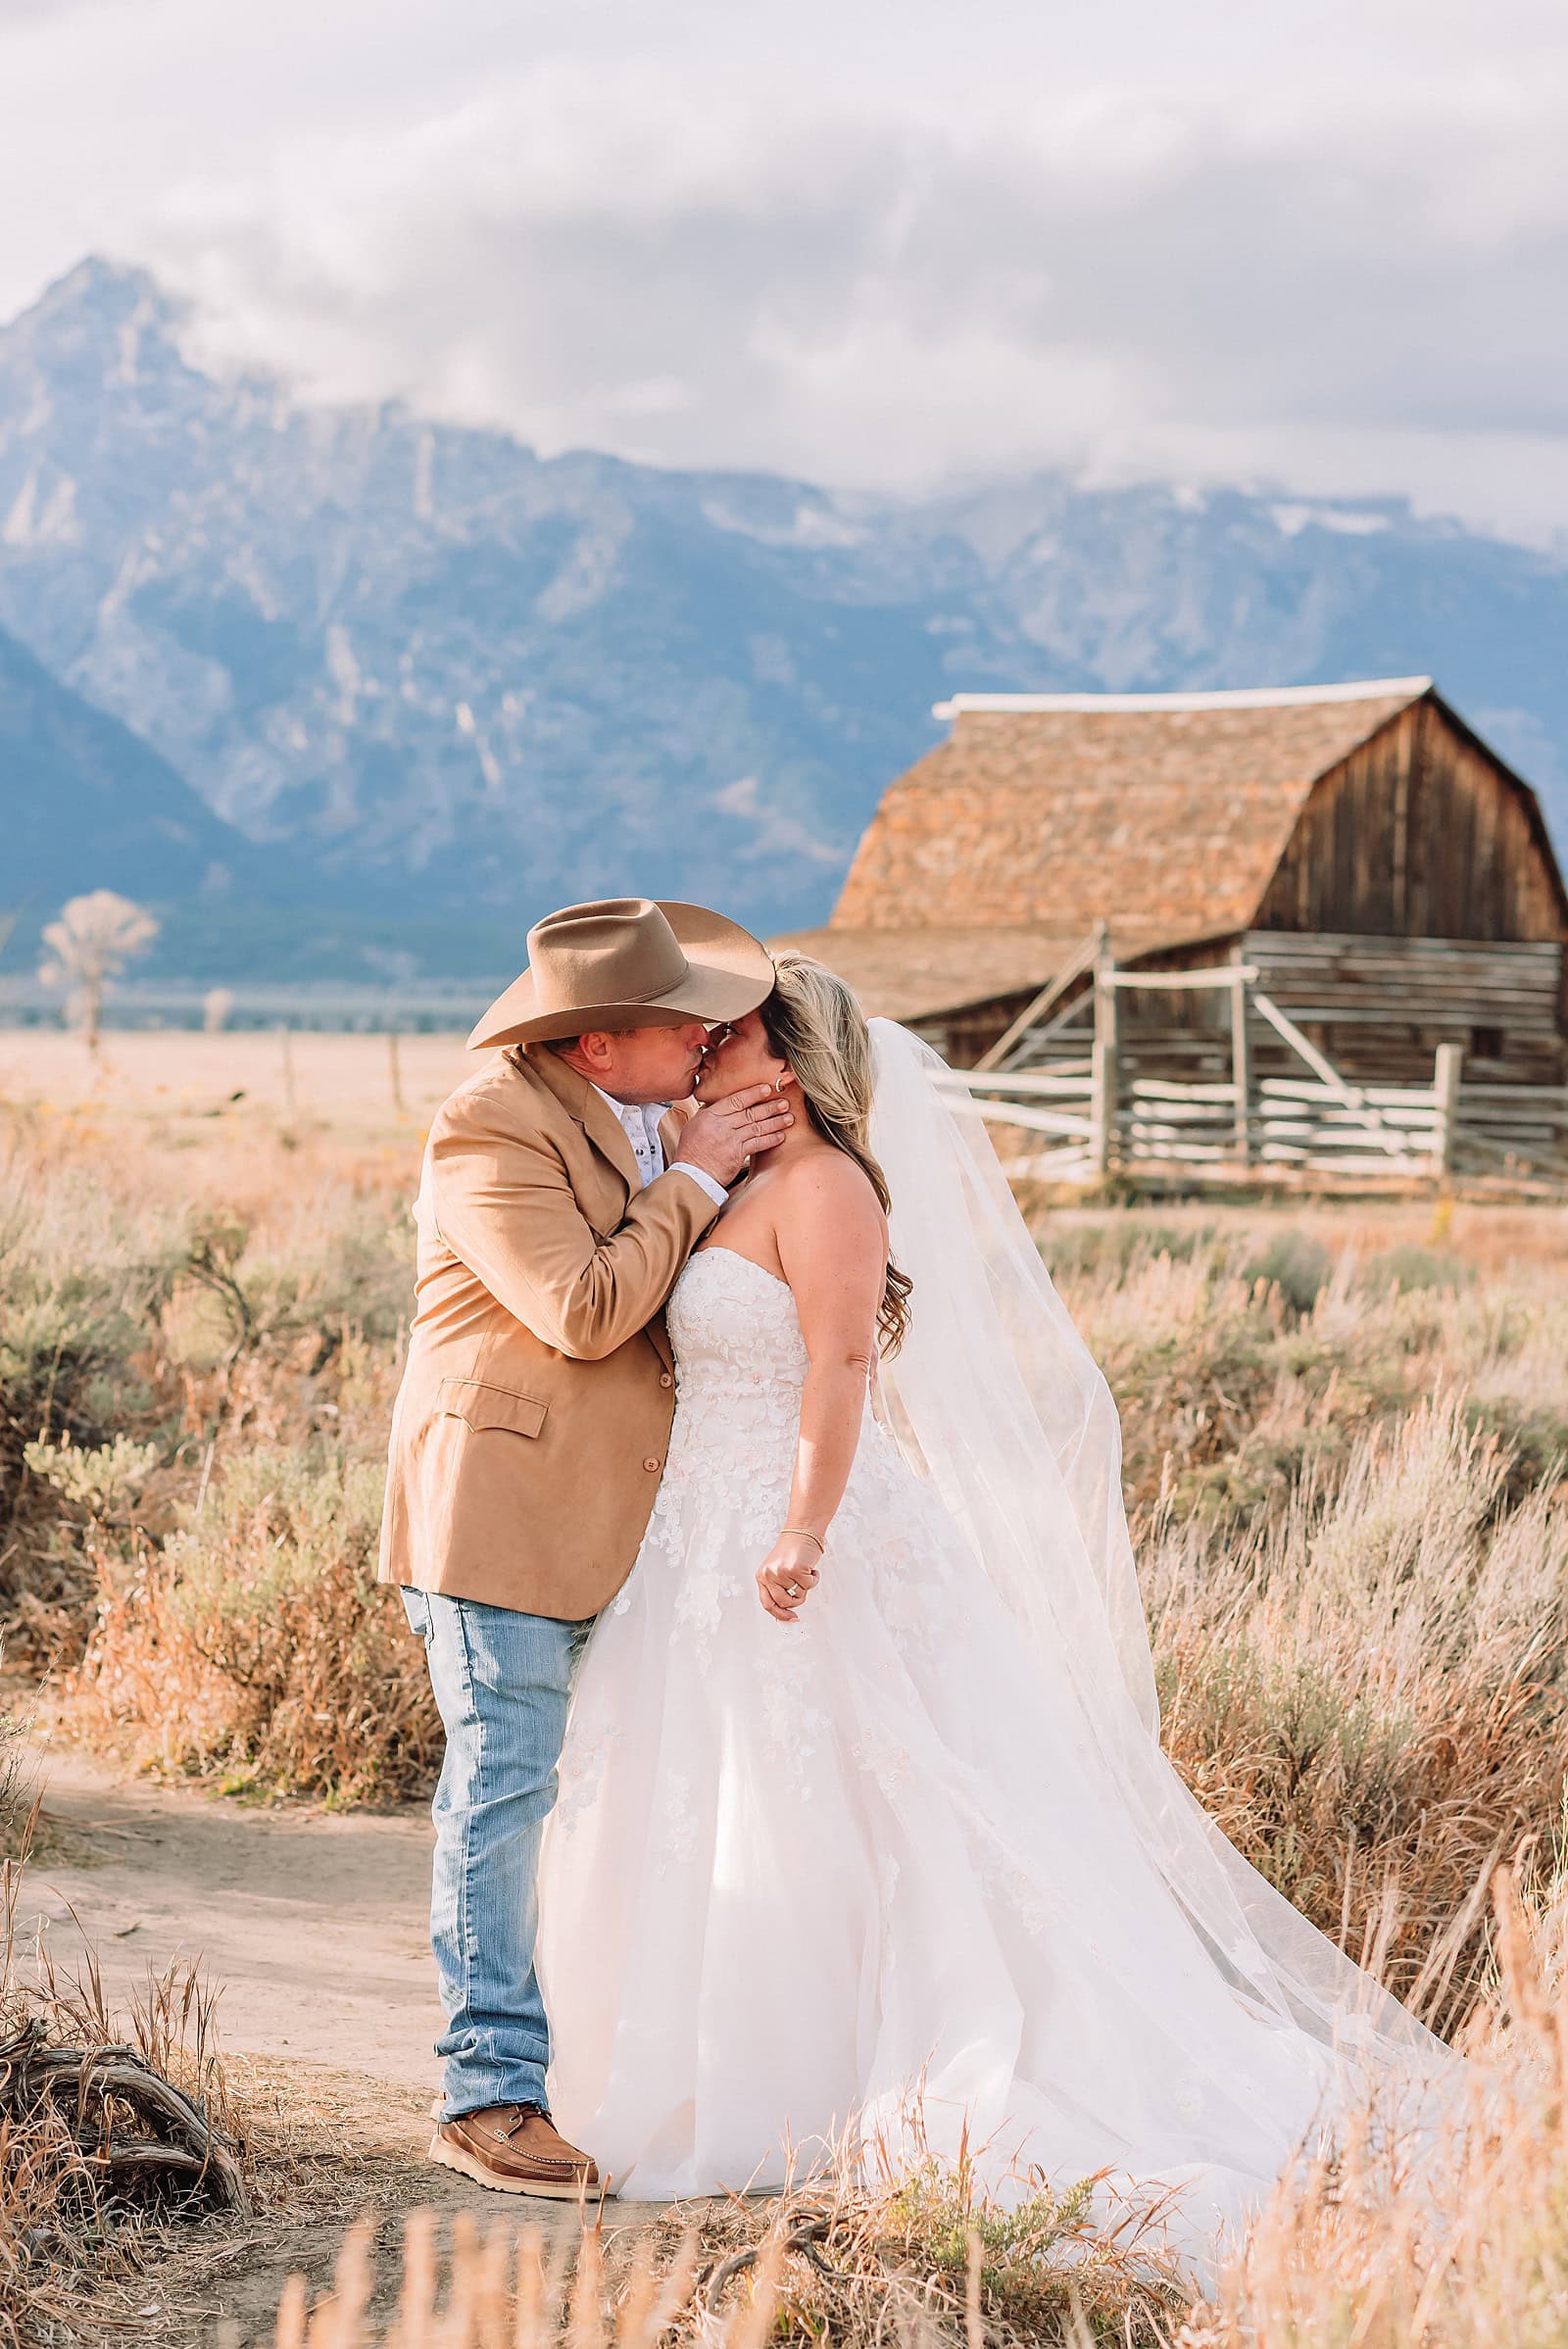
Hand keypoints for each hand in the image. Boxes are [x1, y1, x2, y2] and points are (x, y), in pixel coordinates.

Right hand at [678, 1085, 793, 1187]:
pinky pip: (757, 1144)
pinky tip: (780, 1136)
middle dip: (770, 1107)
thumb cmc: (691, 1150)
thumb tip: (716, 1102)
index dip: (753, 1094)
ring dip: (775, 1122)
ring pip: (757, 1127)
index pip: (735, 1100)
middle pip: (750, 1112)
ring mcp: (730, 1140)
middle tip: (784, 1103)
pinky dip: (770, 1139)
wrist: (692, 1174)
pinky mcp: (737, 1154)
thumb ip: (708, 1112)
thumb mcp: (694, 1125)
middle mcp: (721, 1125)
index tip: (766, 1089)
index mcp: (711, 1115)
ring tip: (788, 1118)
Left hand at [757, 1532, 822, 1624]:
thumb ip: (778, 1587)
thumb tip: (785, 1609)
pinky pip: (809, 1585)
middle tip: (802, 1588)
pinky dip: (814, 1578)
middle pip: (784, 1603)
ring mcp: (781, 1573)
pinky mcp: (795, 1570)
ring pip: (798, 1595)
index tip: (791, 1618)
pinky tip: (811, 1568)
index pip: (767, 1603)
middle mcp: (769, 1575)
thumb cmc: (792, 1550)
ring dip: (806, 1586)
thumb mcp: (777, 1569)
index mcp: (762, 1576)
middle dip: (797, 1600)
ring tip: (805, 1572)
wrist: (802, 1530)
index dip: (780, 1614)